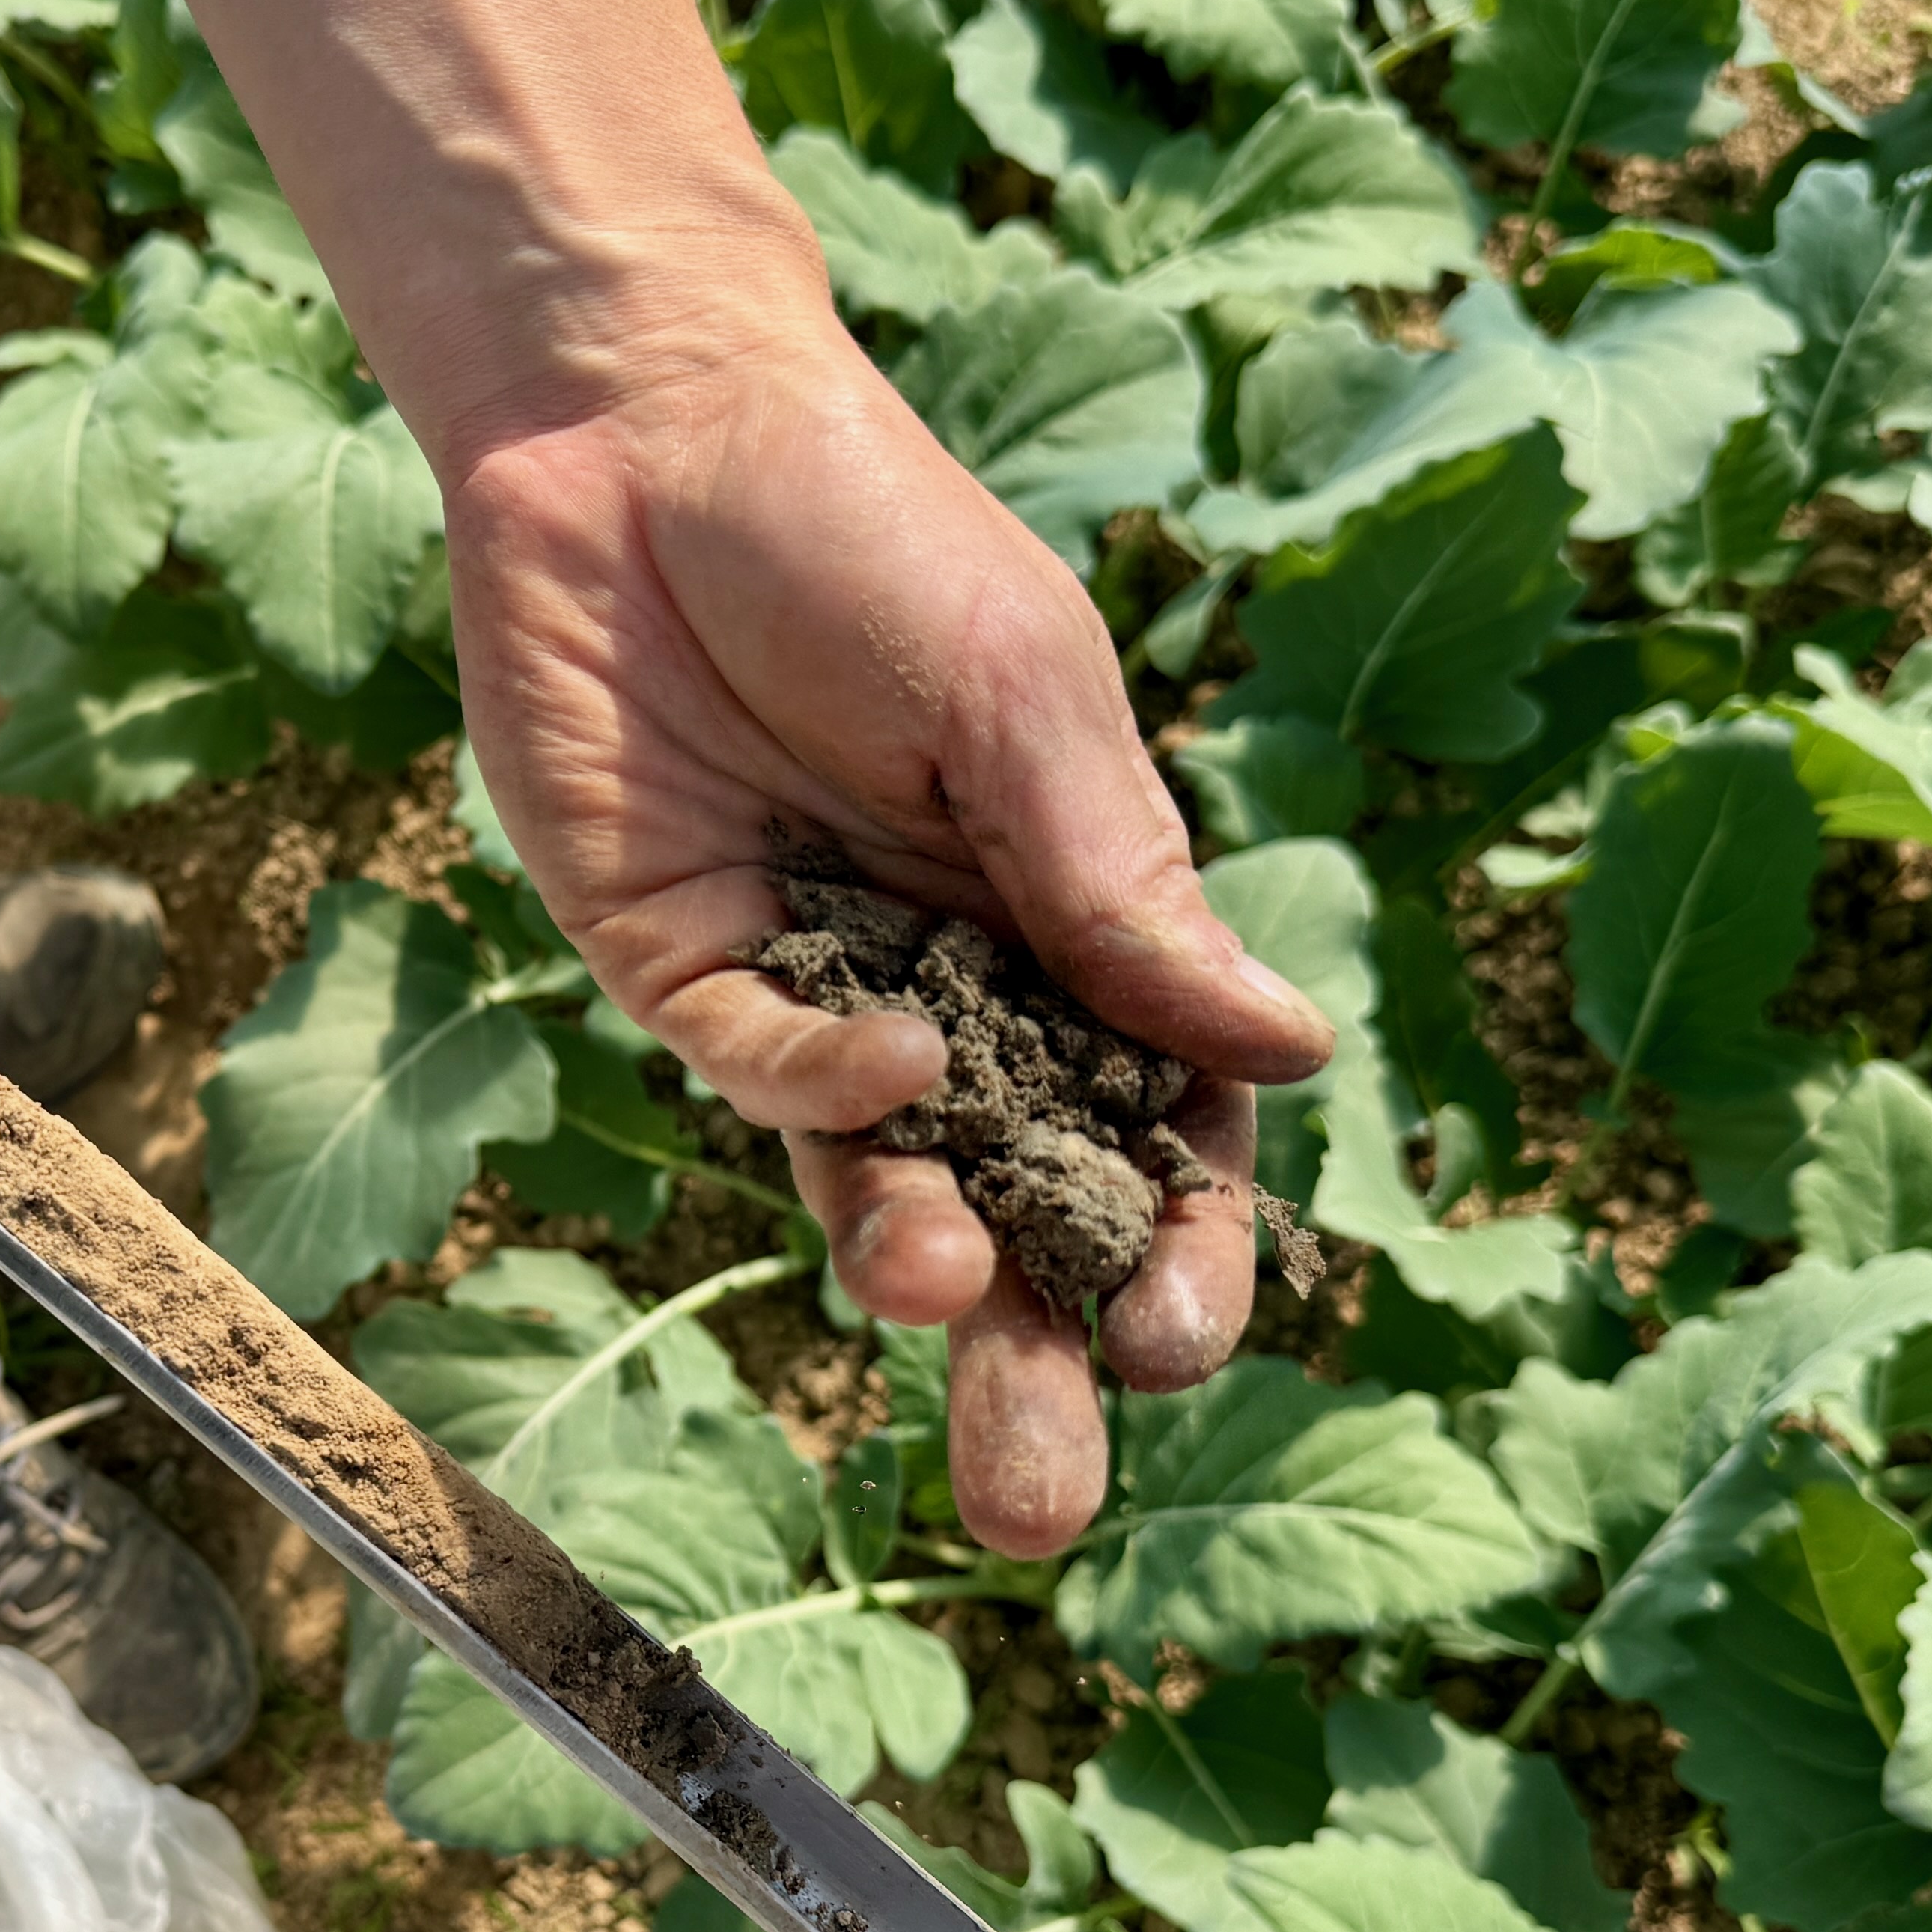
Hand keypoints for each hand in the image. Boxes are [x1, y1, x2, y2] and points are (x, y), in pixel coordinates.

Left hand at [446, 304, 1334, 1560]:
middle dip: (1027, 1358)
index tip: (1181, 1337)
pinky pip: (757, 1073)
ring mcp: (808, 986)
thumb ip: (1125, 889)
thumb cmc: (871, 534)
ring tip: (938, 1299)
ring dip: (911, 1269)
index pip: (1147, 1129)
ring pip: (871, 1184)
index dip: (1172, 1244)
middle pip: (1009, 1211)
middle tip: (1039, 1505)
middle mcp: (947, 983)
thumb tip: (1287, 1053)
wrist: (645, 426)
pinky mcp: (676, 964)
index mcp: (1069, 926)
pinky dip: (819, 1089)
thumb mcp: (1026, 705)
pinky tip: (882, 1068)